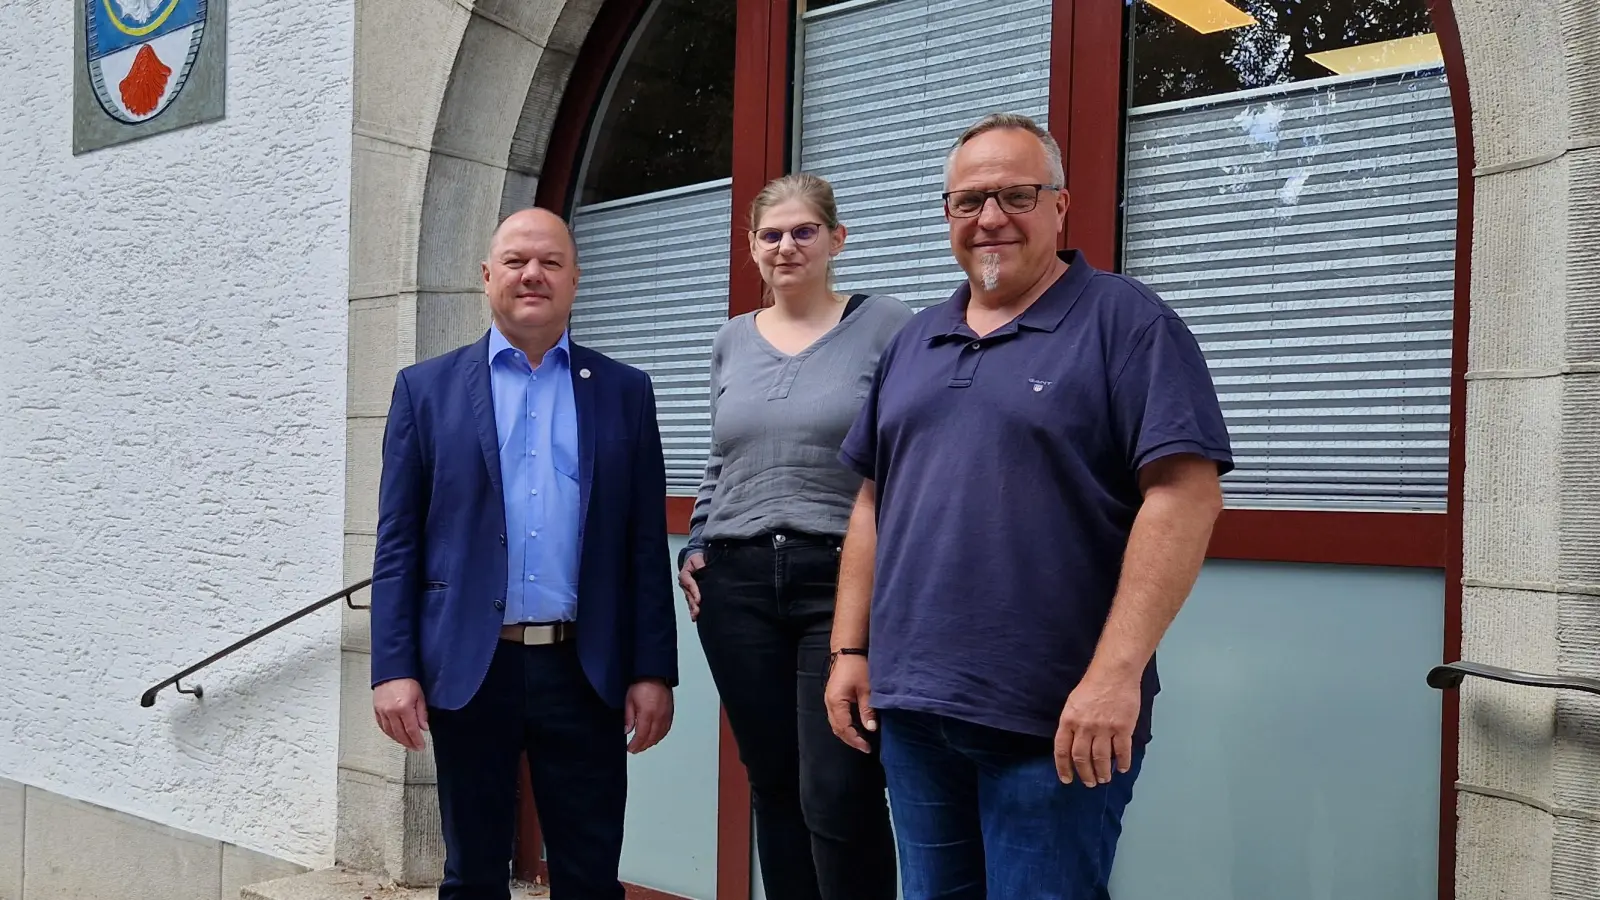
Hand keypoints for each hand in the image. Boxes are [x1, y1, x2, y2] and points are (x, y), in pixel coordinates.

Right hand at [373, 678, 428, 751]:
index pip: (411, 730)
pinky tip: (394, 736)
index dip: (416, 740)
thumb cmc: (407, 680)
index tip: (420, 746)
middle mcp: (391, 712)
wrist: (391, 670)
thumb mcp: (419, 695)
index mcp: (404, 708)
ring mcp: (382, 711)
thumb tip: (423, 727)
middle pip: (400, 734)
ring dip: (399, 740)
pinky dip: (389, 733)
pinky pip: (382, 726)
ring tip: (406, 743)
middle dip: (408, 743)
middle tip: (415, 748)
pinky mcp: (376, 710)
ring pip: (390, 732)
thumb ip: (421, 713)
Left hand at [625, 679, 673, 752]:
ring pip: (660, 735)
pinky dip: (660, 736)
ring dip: (652, 742)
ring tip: (644, 745)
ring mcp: (666, 715)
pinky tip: (656, 737)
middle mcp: (659, 716)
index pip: (642, 736)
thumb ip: (629, 717)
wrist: (655, 674)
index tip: (631, 749)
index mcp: (647, 714)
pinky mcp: (670, 712)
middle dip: (643, 746)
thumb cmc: (642, 684)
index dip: (636, 745)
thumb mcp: (629, 700)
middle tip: (636, 749)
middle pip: (652, 738)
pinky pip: (666, 729)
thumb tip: (627, 730)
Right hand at [677, 551, 705, 620]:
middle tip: (697, 611)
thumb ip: (700, 564)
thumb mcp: (697, 558)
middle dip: (693, 603)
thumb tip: (703, 569)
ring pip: (690, 600)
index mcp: (684, 574)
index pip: (688, 583)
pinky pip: (692, 601)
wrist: (699, 559)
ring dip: (693, 608)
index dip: (694, 592)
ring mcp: (688, 590)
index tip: (698, 599)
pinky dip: (694, 609)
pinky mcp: (693, 594)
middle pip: (688, 594)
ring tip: (695, 615)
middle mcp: (685, 584)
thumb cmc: (697, 559)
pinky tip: (695, 616)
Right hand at [824, 654, 875, 752]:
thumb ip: (867, 710)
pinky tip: (856, 727)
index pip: (844, 728)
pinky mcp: (833, 698)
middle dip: (851, 740)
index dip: (855, 739)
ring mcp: (829, 701)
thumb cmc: (857, 667)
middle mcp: (829, 703)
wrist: (848, 651)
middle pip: (837, 728)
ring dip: (847, 733)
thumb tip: (871, 728)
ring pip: (836, 724)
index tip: (867, 747)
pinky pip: (837, 717)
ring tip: (861, 740)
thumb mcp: (866, 689)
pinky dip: (845, 725)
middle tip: (865, 747)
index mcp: (836, 702)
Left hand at [1054, 672, 1139, 786]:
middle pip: (1081, 758)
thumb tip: (1071, 746)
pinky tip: (1121, 768)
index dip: (1063, 768)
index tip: (1067, 780)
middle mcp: (1084, 726)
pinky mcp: (1122, 727)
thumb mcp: (1073, 704)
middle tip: (1090, 783)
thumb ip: (1071, 725)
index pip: (1062, 750)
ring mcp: (1104, 728)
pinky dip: (1122, 763)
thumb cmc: (1092, 686)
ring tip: (1104, 778)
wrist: (1114, 673)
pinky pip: (1122, 751)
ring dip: (1102, 772)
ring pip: (1101, 758)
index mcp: (1069, 720)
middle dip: (1085, 774)